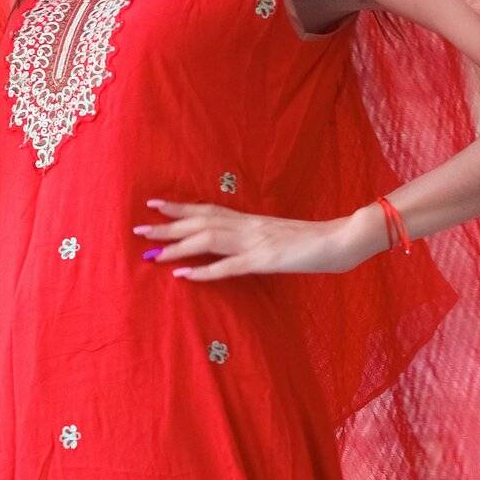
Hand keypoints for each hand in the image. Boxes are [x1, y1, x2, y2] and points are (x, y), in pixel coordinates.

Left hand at [132, 199, 381, 280]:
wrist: (342, 238)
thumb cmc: (314, 240)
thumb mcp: (279, 236)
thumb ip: (257, 237)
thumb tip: (238, 243)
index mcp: (250, 220)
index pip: (208, 209)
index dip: (180, 206)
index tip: (154, 203)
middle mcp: (248, 226)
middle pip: (200, 221)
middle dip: (167, 225)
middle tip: (138, 228)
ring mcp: (255, 242)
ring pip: (207, 240)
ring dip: (178, 246)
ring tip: (152, 252)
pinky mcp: (265, 260)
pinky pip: (229, 266)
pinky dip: (204, 270)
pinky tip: (184, 275)